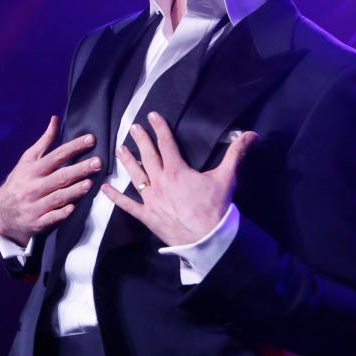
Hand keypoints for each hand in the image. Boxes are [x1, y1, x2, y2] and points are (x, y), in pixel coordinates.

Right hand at [0, 116, 100, 246]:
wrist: (1, 213)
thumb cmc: (20, 182)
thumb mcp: (27, 161)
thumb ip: (44, 142)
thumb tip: (55, 120)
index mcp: (33, 169)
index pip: (56, 156)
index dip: (74, 147)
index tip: (91, 139)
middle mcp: (34, 186)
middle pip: (59, 177)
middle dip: (79, 169)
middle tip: (98, 163)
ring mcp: (35, 205)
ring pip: (57, 197)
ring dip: (73, 191)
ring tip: (89, 184)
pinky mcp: (38, 222)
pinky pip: (50, 218)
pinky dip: (61, 214)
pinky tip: (72, 208)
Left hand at [101, 111, 256, 245]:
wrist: (208, 239)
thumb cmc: (216, 208)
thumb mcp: (227, 178)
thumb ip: (236, 154)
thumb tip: (252, 134)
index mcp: (177, 170)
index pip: (166, 143)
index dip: (160, 128)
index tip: (153, 116)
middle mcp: (161, 182)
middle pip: (148, 156)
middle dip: (140, 140)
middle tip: (133, 128)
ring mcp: (151, 199)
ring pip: (136, 176)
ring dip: (127, 161)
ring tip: (119, 149)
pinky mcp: (147, 215)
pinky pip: (127, 205)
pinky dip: (115, 197)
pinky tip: (104, 189)